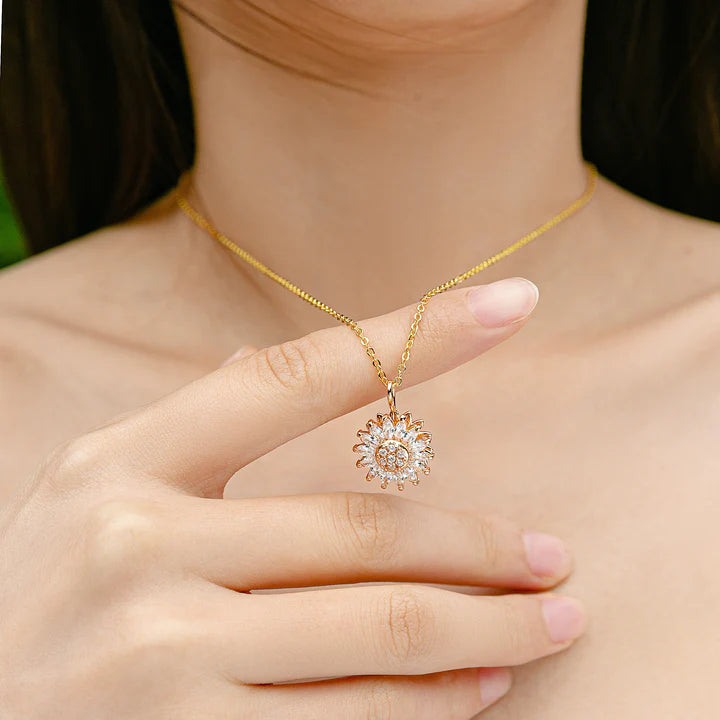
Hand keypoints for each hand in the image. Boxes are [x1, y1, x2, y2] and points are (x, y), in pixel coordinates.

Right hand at [0, 278, 584, 718]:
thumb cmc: (40, 595)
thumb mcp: (91, 491)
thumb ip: (192, 430)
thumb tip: (274, 355)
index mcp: (126, 463)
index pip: (299, 377)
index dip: (416, 336)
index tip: (512, 303)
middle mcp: (141, 547)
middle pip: (363, 531)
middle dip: (481, 545)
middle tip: (555, 557)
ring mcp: (159, 654)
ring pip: (376, 631)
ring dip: (482, 628)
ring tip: (545, 623)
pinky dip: (430, 705)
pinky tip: (479, 689)